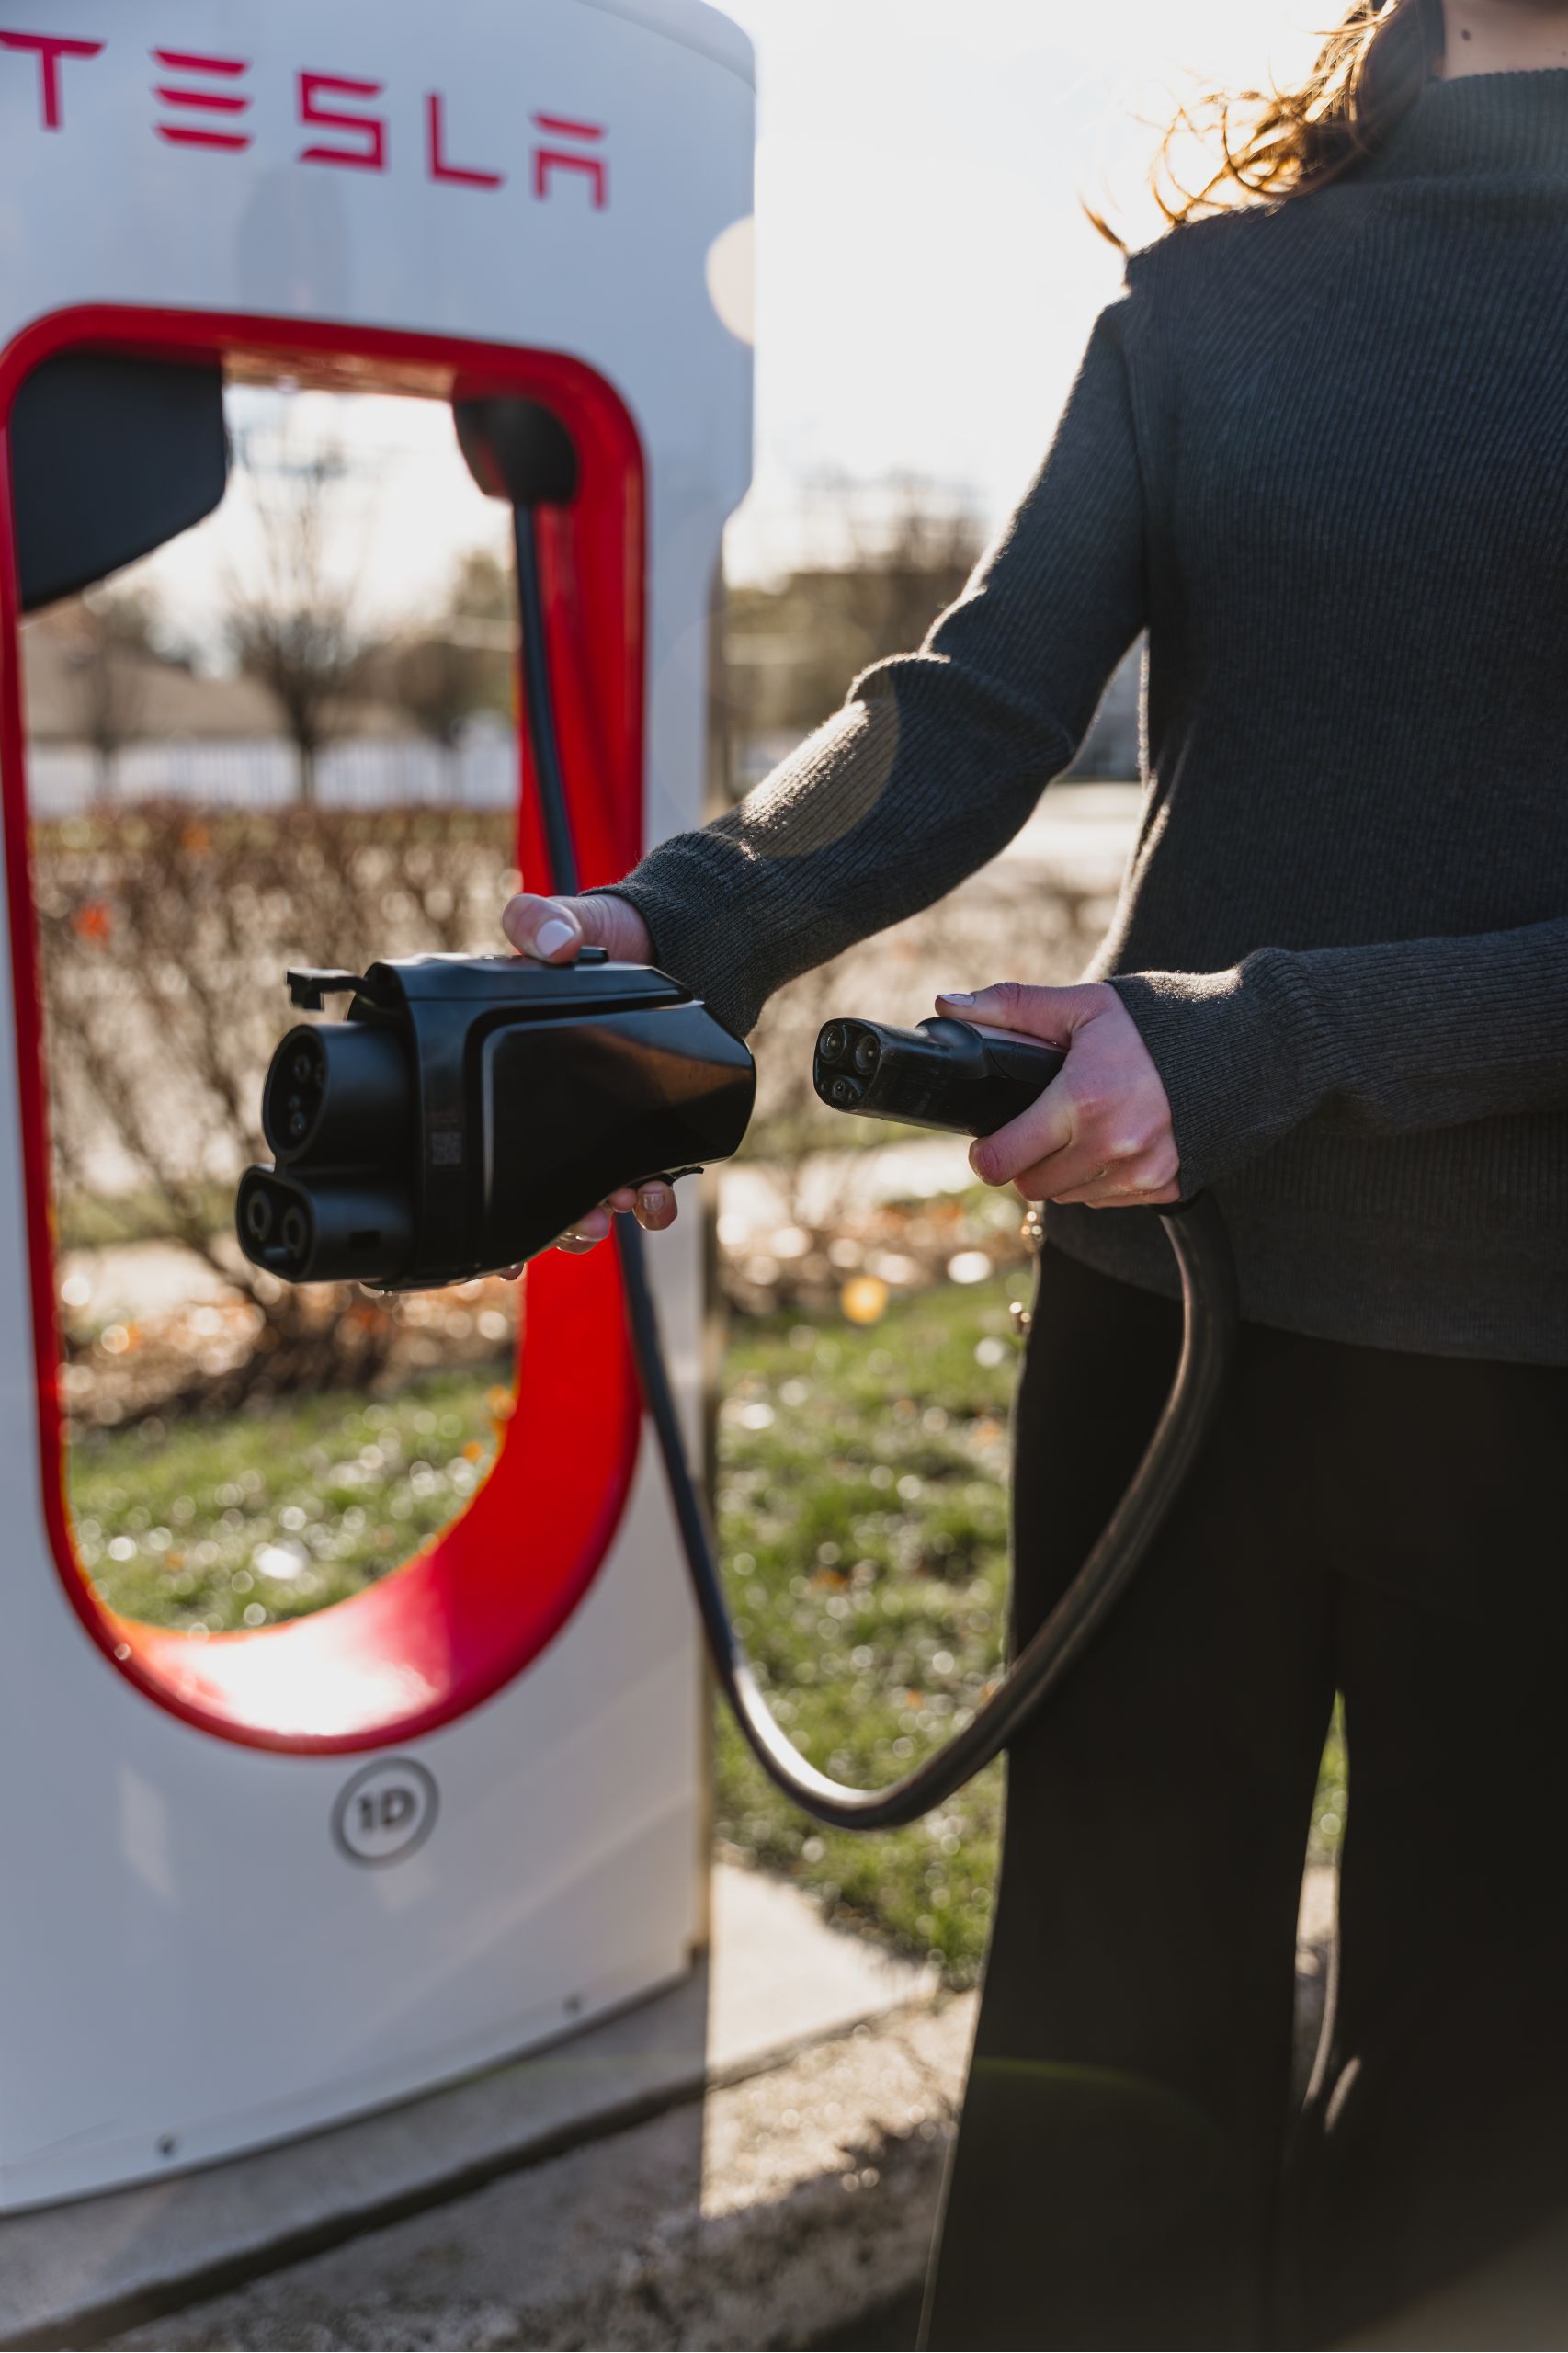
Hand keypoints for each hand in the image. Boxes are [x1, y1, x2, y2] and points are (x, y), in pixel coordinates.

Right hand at [499, 887, 678, 1253]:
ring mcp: (604, 1125)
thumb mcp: (562, 922)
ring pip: (595, 1196)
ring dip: (604, 1212)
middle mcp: (557, 1112)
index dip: (489, 1203)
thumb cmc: (607, 936)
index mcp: (519, 1077)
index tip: (497, 1254)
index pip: (491, 1146)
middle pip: (544, 1193)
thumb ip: (540, 921)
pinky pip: (649, 1178)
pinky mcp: (651, 1126)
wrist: (680, 943)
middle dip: (558, 1225)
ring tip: (617, 1204)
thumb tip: (549, 941)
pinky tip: (656, 1195)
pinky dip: (653, 1198)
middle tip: (577, 1223)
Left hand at [936, 980, 1178, 1207]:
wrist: (1239, 1048)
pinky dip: (1099, 1179)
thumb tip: (946, 1006)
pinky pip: (1108, 1200)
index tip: (986, 1144)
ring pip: (1069, 1197)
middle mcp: (1113, 1144)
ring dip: (1062, 1172)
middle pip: (1032, 1186)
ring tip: (1078, 1130)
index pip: (1004, 1160)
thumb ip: (1012, 1007)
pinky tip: (1111, 1141)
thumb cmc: (1154, 1024)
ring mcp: (1142, 1171)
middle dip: (1023, 1162)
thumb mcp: (1082, 1005)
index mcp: (1083, 1099)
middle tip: (1033, 1130)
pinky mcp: (1166, 1187)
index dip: (986, 1155)